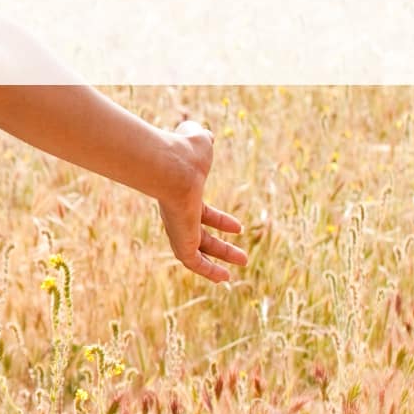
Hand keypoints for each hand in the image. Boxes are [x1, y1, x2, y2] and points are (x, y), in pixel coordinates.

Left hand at [156, 118, 247, 282]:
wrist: (170, 165)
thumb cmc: (184, 153)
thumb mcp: (199, 142)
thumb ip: (200, 138)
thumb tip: (202, 134)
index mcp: (183, 196)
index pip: (202, 214)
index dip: (220, 221)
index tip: (238, 227)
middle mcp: (179, 215)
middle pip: (201, 237)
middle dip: (221, 247)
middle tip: (243, 256)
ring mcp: (178, 229)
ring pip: (198, 252)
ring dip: (219, 262)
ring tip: (241, 267)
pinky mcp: (180, 241)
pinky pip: (193, 262)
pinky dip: (207, 272)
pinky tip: (224, 279)